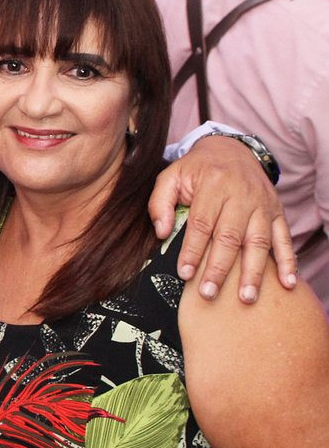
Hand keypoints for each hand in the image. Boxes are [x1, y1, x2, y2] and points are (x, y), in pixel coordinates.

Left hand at [149, 134, 296, 301]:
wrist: (231, 150)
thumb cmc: (197, 169)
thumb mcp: (171, 176)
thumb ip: (159, 202)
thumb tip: (161, 233)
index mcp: (213, 185)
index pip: (201, 223)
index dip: (192, 250)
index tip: (184, 274)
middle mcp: (241, 194)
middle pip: (230, 236)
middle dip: (219, 268)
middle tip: (209, 293)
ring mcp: (262, 204)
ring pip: (258, 241)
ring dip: (253, 271)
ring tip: (246, 297)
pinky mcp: (277, 211)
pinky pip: (284, 238)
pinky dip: (288, 261)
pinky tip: (287, 283)